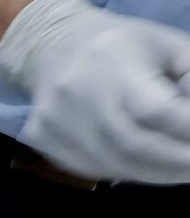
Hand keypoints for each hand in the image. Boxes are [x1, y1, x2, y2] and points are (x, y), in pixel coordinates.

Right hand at [0, 0, 189, 184]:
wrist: (53, 45)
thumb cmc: (124, 44)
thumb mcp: (172, 48)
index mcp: (114, 60)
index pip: (155, 110)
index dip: (187, 131)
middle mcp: (77, 93)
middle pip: (133, 145)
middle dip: (175, 164)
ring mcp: (55, 120)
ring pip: (113, 163)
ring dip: (154, 172)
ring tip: (179, 169)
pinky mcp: (42, 138)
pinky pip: (91, 166)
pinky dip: (126, 170)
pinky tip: (143, 162)